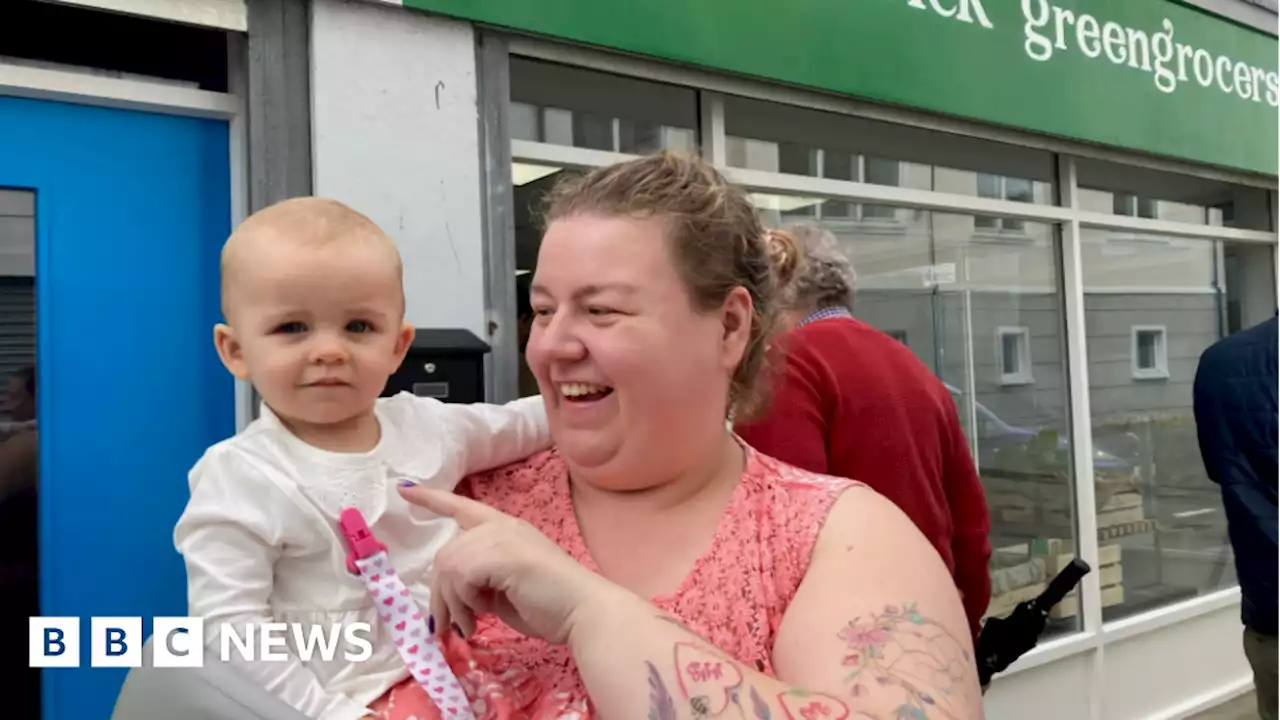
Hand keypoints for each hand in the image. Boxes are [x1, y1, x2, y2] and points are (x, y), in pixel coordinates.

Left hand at [397, 486, 616, 644]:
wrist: (582, 610)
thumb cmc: (551, 605)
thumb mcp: (505, 588)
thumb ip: (480, 580)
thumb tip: (452, 600)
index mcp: (505, 528)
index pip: (462, 506)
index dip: (431, 498)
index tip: (405, 489)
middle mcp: (500, 526)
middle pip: (446, 554)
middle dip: (441, 596)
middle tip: (449, 628)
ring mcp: (501, 537)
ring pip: (449, 568)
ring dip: (453, 604)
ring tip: (469, 627)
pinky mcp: (500, 554)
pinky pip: (461, 576)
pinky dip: (465, 602)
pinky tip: (482, 616)